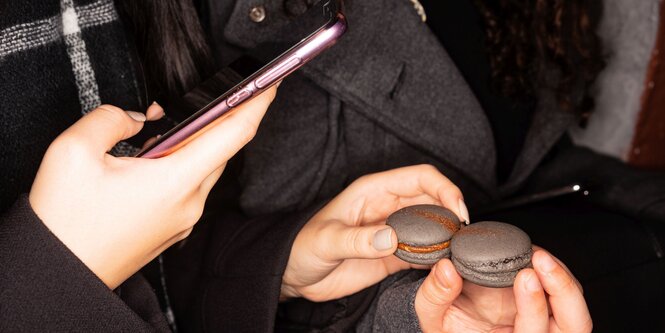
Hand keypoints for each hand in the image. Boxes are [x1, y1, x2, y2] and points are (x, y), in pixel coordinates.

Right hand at [29, 87, 276, 288]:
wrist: (59, 275)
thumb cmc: (64, 221)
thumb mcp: (73, 152)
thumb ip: (111, 119)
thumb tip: (137, 119)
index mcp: (175, 181)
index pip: (233, 133)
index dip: (257, 103)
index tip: (271, 83)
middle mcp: (190, 202)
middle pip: (220, 149)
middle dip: (214, 119)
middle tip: (200, 96)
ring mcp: (184, 219)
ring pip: (205, 167)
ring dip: (195, 142)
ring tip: (166, 125)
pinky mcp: (174, 228)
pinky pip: (191, 186)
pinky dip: (183, 165)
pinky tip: (156, 158)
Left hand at [281, 164, 468, 301]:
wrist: (293, 275)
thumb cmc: (302, 247)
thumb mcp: (327, 241)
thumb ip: (358, 240)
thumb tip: (392, 238)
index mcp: (374, 191)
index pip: (420, 177)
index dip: (445, 188)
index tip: (458, 211)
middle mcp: (389, 207)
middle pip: (434, 200)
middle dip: (453, 214)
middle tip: (462, 238)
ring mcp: (394, 231)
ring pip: (433, 226)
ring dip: (448, 237)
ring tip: (457, 254)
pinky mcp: (394, 255)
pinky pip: (424, 252)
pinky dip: (437, 258)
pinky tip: (443, 267)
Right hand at [416, 248, 591, 332]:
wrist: (450, 318)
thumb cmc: (445, 323)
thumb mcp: (430, 313)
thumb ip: (435, 294)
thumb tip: (447, 269)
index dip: (534, 306)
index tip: (524, 275)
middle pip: (573, 327)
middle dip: (563, 291)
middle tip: (541, 261)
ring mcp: (543, 327)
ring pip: (576, 313)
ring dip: (563, 282)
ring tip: (539, 256)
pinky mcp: (549, 310)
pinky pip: (568, 297)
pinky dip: (558, 275)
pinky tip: (538, 259)